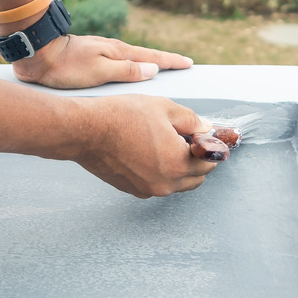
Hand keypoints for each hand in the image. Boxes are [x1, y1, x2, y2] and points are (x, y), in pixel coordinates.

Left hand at [11, 34, 193, 88]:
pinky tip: (128, 71)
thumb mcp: (100, 72)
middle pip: (145, 56)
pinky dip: (131, 66)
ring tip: (160, 69)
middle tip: (180, 64)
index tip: (188, 63)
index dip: (171, 62)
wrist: (39, 55)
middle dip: (164, 61)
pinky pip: (120, 62)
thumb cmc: (67, 67)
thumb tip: (153, 69)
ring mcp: (103, 52)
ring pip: (132, 59)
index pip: (153, 58)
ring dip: (147, 63)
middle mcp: (114, 51)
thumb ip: (127, 71)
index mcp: (119, 53)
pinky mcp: (92, 58)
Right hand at [73, 95, 217, 198]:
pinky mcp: (133, 190)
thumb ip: (192, 120)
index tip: (206, 138)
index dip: (210, 148)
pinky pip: (157, 184)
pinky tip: (150, 153)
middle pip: (196, 178)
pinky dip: (161, 173)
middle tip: (188, 141)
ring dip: (180, 169)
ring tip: (166, 145)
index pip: (210, 162)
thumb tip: (205, 129)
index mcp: (178, 163)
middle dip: (197, 161)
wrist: (86, 130)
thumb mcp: (165, 108)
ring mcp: (148, 189)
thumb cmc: (122, 117)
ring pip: (177, 184)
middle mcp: (166, 183)